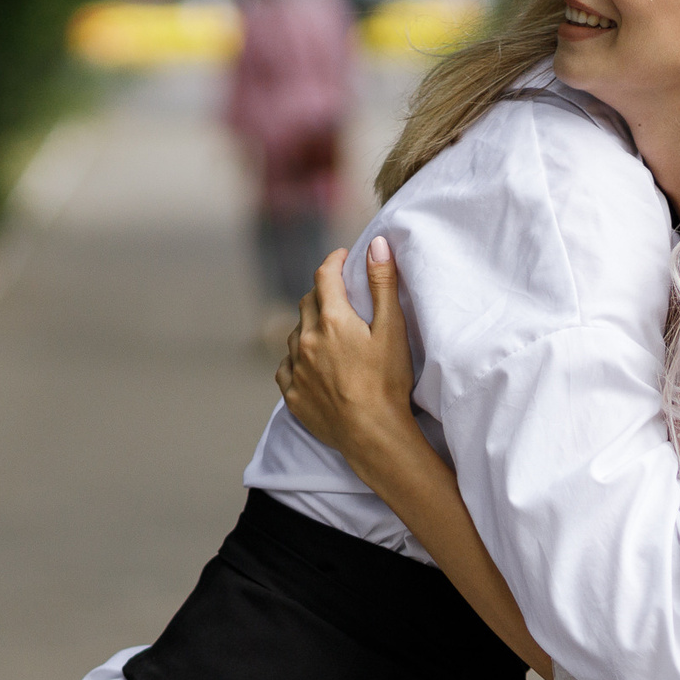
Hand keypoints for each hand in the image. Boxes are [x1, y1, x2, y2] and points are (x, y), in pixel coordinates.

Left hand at [275, 236, 418, 464]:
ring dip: (308, 327)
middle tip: (338, 296)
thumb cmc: (387, 382)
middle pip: (307, 303)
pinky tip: (310, 365)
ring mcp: (296, 369)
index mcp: (331, 320)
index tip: (341, 258)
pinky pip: (286, 367)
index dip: (333, 262)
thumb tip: (377, 245)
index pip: (325, 277)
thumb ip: (383, 284)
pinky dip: (297, 359)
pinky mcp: (293, 394)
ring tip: (326, 334)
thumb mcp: (392, 329)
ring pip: (294, 335)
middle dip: (322, 293)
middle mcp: (306, 340)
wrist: (372, 435)